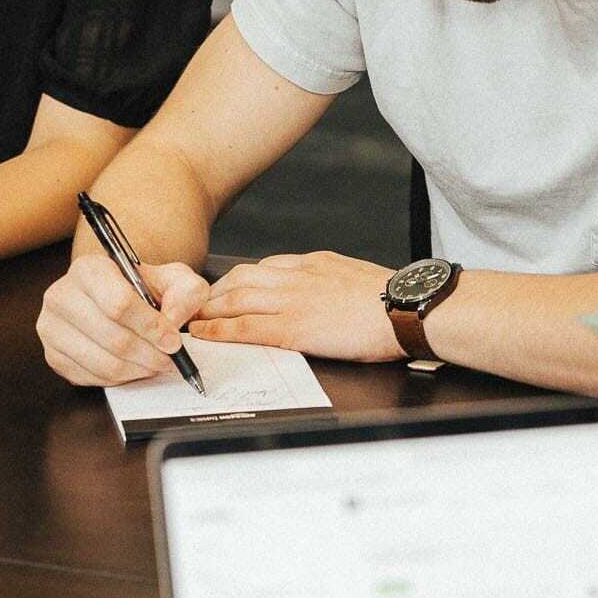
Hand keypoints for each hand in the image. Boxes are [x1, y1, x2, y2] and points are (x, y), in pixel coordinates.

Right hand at [39, 254, 208, 386]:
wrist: (117, 298)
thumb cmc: (142, 289)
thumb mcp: (173, 280)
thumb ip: (185, 293)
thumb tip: (173, 322)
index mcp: (88, 269)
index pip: (119, 304)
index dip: (151, 327)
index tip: (172, 340)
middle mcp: (62, 295)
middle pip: (113, 337)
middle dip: (149, 354)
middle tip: (169, 359)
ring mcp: (52, 327)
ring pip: (103, 362)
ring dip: (138, 370)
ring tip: (154, 364)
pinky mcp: (52, 354)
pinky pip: (91, 377)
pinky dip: (119, 378)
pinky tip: (132, 367)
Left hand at [190, 251, 404, 362]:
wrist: (406, 309)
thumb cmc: (389, 299)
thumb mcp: (352, 275)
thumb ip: (327, 279)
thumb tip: (318, 289)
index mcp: (312, 263)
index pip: (262, 267)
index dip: (236, 280)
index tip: (223, 289)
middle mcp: (296, 276)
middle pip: (240, 279)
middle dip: (213, 293)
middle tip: (195, 305)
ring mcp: (292, 301)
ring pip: (235, 299)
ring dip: (208, 310)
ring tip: (190, 320)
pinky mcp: (293, 327)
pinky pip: (245, 327)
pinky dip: (218, 330)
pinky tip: (203, 334)